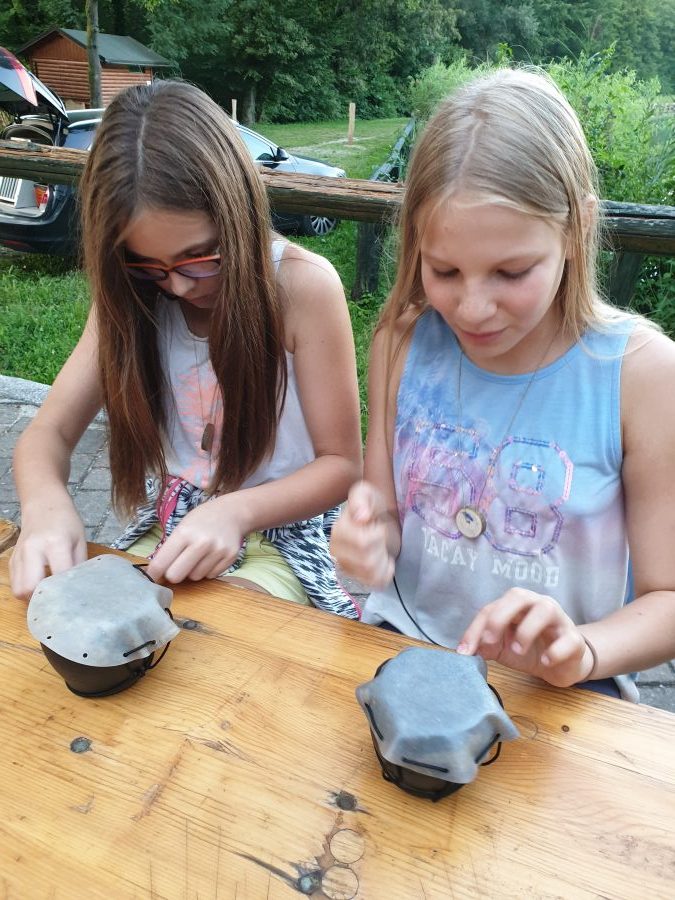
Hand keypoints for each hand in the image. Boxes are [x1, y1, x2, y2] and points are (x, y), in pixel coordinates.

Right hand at [10, 505, 86, 600]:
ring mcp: (19, 555)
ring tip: (48, 592)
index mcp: (55, 543)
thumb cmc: (66, 521)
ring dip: (33, 596)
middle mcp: (33, 550)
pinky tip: (39, 583)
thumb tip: (81, 589)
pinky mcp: (12, 559)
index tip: (76, 596)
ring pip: (19, 589)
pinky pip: (14, 583)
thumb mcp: (80, 540)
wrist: (43, 503)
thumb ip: (80, 565)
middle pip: (31, 587)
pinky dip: (25, 588)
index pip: (59, 576)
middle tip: (58, 598)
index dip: (68, 590)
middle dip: (45, 598)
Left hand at [147, 494, 246, 582]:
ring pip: (195, 577)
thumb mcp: (182, 526)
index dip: (153, 574)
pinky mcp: (230, 557)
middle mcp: (201, 542)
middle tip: (177, 566)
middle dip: (174, 574)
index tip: (150, 579)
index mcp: (184, 532)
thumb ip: (170, 548)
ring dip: (193, 571)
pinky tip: (210, 556)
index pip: (161, 563)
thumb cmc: (202, 520)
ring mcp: (217, 551)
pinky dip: (207, 570)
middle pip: (176, 576)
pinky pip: (211, 576)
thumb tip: (156, 573)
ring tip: (198, 556)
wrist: (232, 512)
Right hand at [330, 481, 396, 588]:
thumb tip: (361, 517)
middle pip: (367, 561)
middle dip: (381, 548)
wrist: (378, 520)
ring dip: (383, 560)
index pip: (362, 543)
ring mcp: (346, 567)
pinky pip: (375, 583)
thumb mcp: (368, 494)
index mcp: (338, 531)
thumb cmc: (372, 507)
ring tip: (382, 548)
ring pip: (371, 573)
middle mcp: (337, 552)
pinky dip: (385, 573)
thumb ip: (361, 499)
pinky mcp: (356, 578)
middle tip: (381, 538)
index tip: (378, 526)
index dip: (377, 535)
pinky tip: (384, 561)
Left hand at [457, 589, 594, 687]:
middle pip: (518, 596)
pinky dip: (555, 651)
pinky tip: (545, 661)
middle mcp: (538, 605)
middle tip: (490, 640)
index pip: (492, 608)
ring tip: (517, 650)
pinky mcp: (575, 640)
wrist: (563, 664)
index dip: (475, 628)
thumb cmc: (530, 648)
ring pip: (546, 610)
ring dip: (527, 629)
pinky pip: (569, 639)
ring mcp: (559, 620)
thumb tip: (465, 650)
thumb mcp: (502, 647)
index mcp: (517, 605)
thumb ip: (485, 645)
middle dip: (500, 616)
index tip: (465, 651)